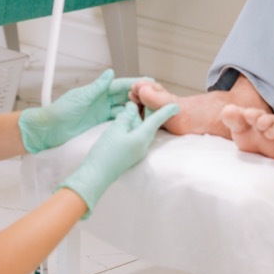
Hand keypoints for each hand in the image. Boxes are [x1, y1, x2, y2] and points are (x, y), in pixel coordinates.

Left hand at [18, 69, 141, 152]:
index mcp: (96, 91)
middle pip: (123, 95)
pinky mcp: (99, 123)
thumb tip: (110, 72)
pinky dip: (126, 118)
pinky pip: (116, 119)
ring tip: (149, 108)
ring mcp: (100, 111)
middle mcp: (100, 100)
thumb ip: (97, 87)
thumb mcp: (81, 97)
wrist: (48, 130)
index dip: (134, 83)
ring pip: (122, 108)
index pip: (119, 85)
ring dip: (134, 107)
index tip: (148, 81)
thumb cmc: (60, 111)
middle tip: (154, 95)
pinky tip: (136, 120)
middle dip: (139, 94)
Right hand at [59, 101, 178, 212]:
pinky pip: (136, 136)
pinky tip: (125, 123)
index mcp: (142, 137)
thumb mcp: (116, 128)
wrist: (97, 174)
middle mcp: (143, 145)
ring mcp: (138, 151)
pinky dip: (133, 127)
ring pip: (142, 130)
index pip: (157, 120)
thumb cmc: (106, 151)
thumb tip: (133, 107)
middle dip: (148, 112)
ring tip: (132, 107)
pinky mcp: (131, 154)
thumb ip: (127, 115)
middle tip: (144, 99)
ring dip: (139, 119)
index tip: (176, 105)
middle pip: (149, 124)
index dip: (165, 111)